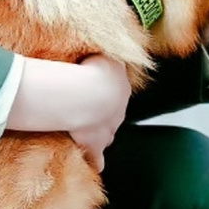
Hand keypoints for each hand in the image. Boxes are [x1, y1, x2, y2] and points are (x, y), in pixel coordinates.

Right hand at [66, 55, 132, 171]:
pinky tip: (95, 166)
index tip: (96, 90)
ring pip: (107, 133)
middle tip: (90, 109)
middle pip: (114, 112)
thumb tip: (105, 42)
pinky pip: (97, 158)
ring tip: (87, 132)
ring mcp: (107, 129)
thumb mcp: (102, 52)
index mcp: (121, 87)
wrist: (90, 95)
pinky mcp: (95, 144)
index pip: (117, 90)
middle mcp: (119, 110)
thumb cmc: (92, 70)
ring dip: (100, 133)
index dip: (105, 90)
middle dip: (105, 112)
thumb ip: (104, 53)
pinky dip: (96, 162)